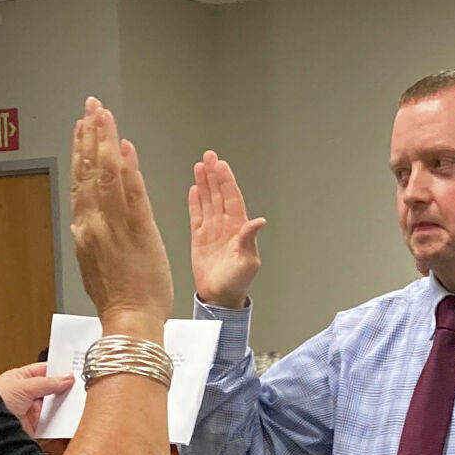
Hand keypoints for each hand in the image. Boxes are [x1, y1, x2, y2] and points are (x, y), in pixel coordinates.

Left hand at [0, 362, 72, 437]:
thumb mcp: (24, 386)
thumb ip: (47, 382)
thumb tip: (66, 377)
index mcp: (21, 379)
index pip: (45, 370)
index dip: (59, 370)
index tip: (74, 370)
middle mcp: (27, 394)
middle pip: (52, 389)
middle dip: (64, 389)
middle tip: (79, 386)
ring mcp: (32, 411)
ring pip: (55, 406)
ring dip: (64, 405)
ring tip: (76, 401)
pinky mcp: (36, 427)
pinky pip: (53, 423)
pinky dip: (62, 421)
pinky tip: (69, 417)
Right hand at [70, 97, 171, 332]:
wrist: (131, 320)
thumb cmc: (119, 298)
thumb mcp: (95, 262)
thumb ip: (92, 234)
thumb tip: (87, 218)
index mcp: (85, 230)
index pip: (81, 182)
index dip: (80, 151)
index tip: (81, 127)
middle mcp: (94, 223)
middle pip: (89, 170)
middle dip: (89, 134)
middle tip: (91, 106)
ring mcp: (115, 226)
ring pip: (106, 175)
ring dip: (105, 140)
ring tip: (104, 114)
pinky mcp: (138, 230)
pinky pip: (131, 192)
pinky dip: (127, 167)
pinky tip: (124, 145)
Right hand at [188, 151, 264, 309]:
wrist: (219, 298)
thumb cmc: (237, 283)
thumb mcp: (247, 262)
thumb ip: (250, 239)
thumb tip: (259, 221)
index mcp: (238, 228)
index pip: (232, 198)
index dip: (226, 181)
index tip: (221, 165)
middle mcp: (226, 226)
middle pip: (219, 194)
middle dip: (214, 175)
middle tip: (208, 156)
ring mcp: (212, 230)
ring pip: (208, 201)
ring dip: (204, 183)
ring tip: (199, 166)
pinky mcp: (200, 238)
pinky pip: (196, 215)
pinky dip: (195, 201)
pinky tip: (194, 189)